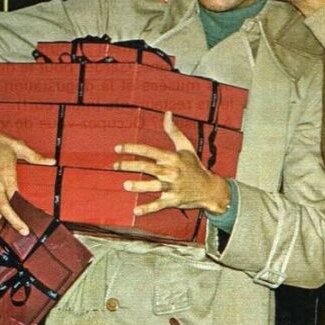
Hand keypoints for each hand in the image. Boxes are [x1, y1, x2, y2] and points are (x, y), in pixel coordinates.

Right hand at [0, 114, 55, 234]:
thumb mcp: (18, 146)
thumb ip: (35, 156)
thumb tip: (51, 161)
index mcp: (5, 176)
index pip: (13, 201)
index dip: (20, 215)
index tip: (28, 223)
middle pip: (2, 210)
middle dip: (13, 223)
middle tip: (22, 231)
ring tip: (6, 221)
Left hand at [114, 111, 229, 216]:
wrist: (210, 189)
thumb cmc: (194, 167)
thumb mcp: (186, 148)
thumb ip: (174, 131)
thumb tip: (167, 113)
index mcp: (171, 158)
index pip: (148, 151)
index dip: (132, 148)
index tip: (117, 148)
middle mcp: (171, 171)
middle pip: (147, 167)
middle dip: (130, 166)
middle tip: (115, 166)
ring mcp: (172, 187)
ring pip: (153, 186)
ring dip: (139, 186)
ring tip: (125, 185)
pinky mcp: (174, 200)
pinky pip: (159, 205)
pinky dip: (148, 209)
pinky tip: (135, 211)